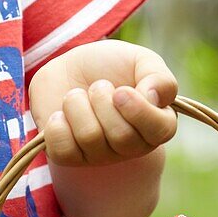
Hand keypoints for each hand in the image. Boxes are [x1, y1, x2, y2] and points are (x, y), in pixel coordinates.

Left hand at [29, 40, 177, 167]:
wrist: (68, 67)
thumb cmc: (109, 65)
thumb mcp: (140, 60)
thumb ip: (159, 76)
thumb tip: (154, 98)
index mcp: (156, 122)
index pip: (161, 130)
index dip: (140, 111)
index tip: (121, 91)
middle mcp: (131, 145)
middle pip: (122, 137)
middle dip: (102, 101)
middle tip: (97, 86)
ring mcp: (99, 155)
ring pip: (90, 138)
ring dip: (77, 105)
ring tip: (77, 95)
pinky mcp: (69, 156)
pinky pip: (63, 150)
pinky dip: (56, 124)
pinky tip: (60, 114)